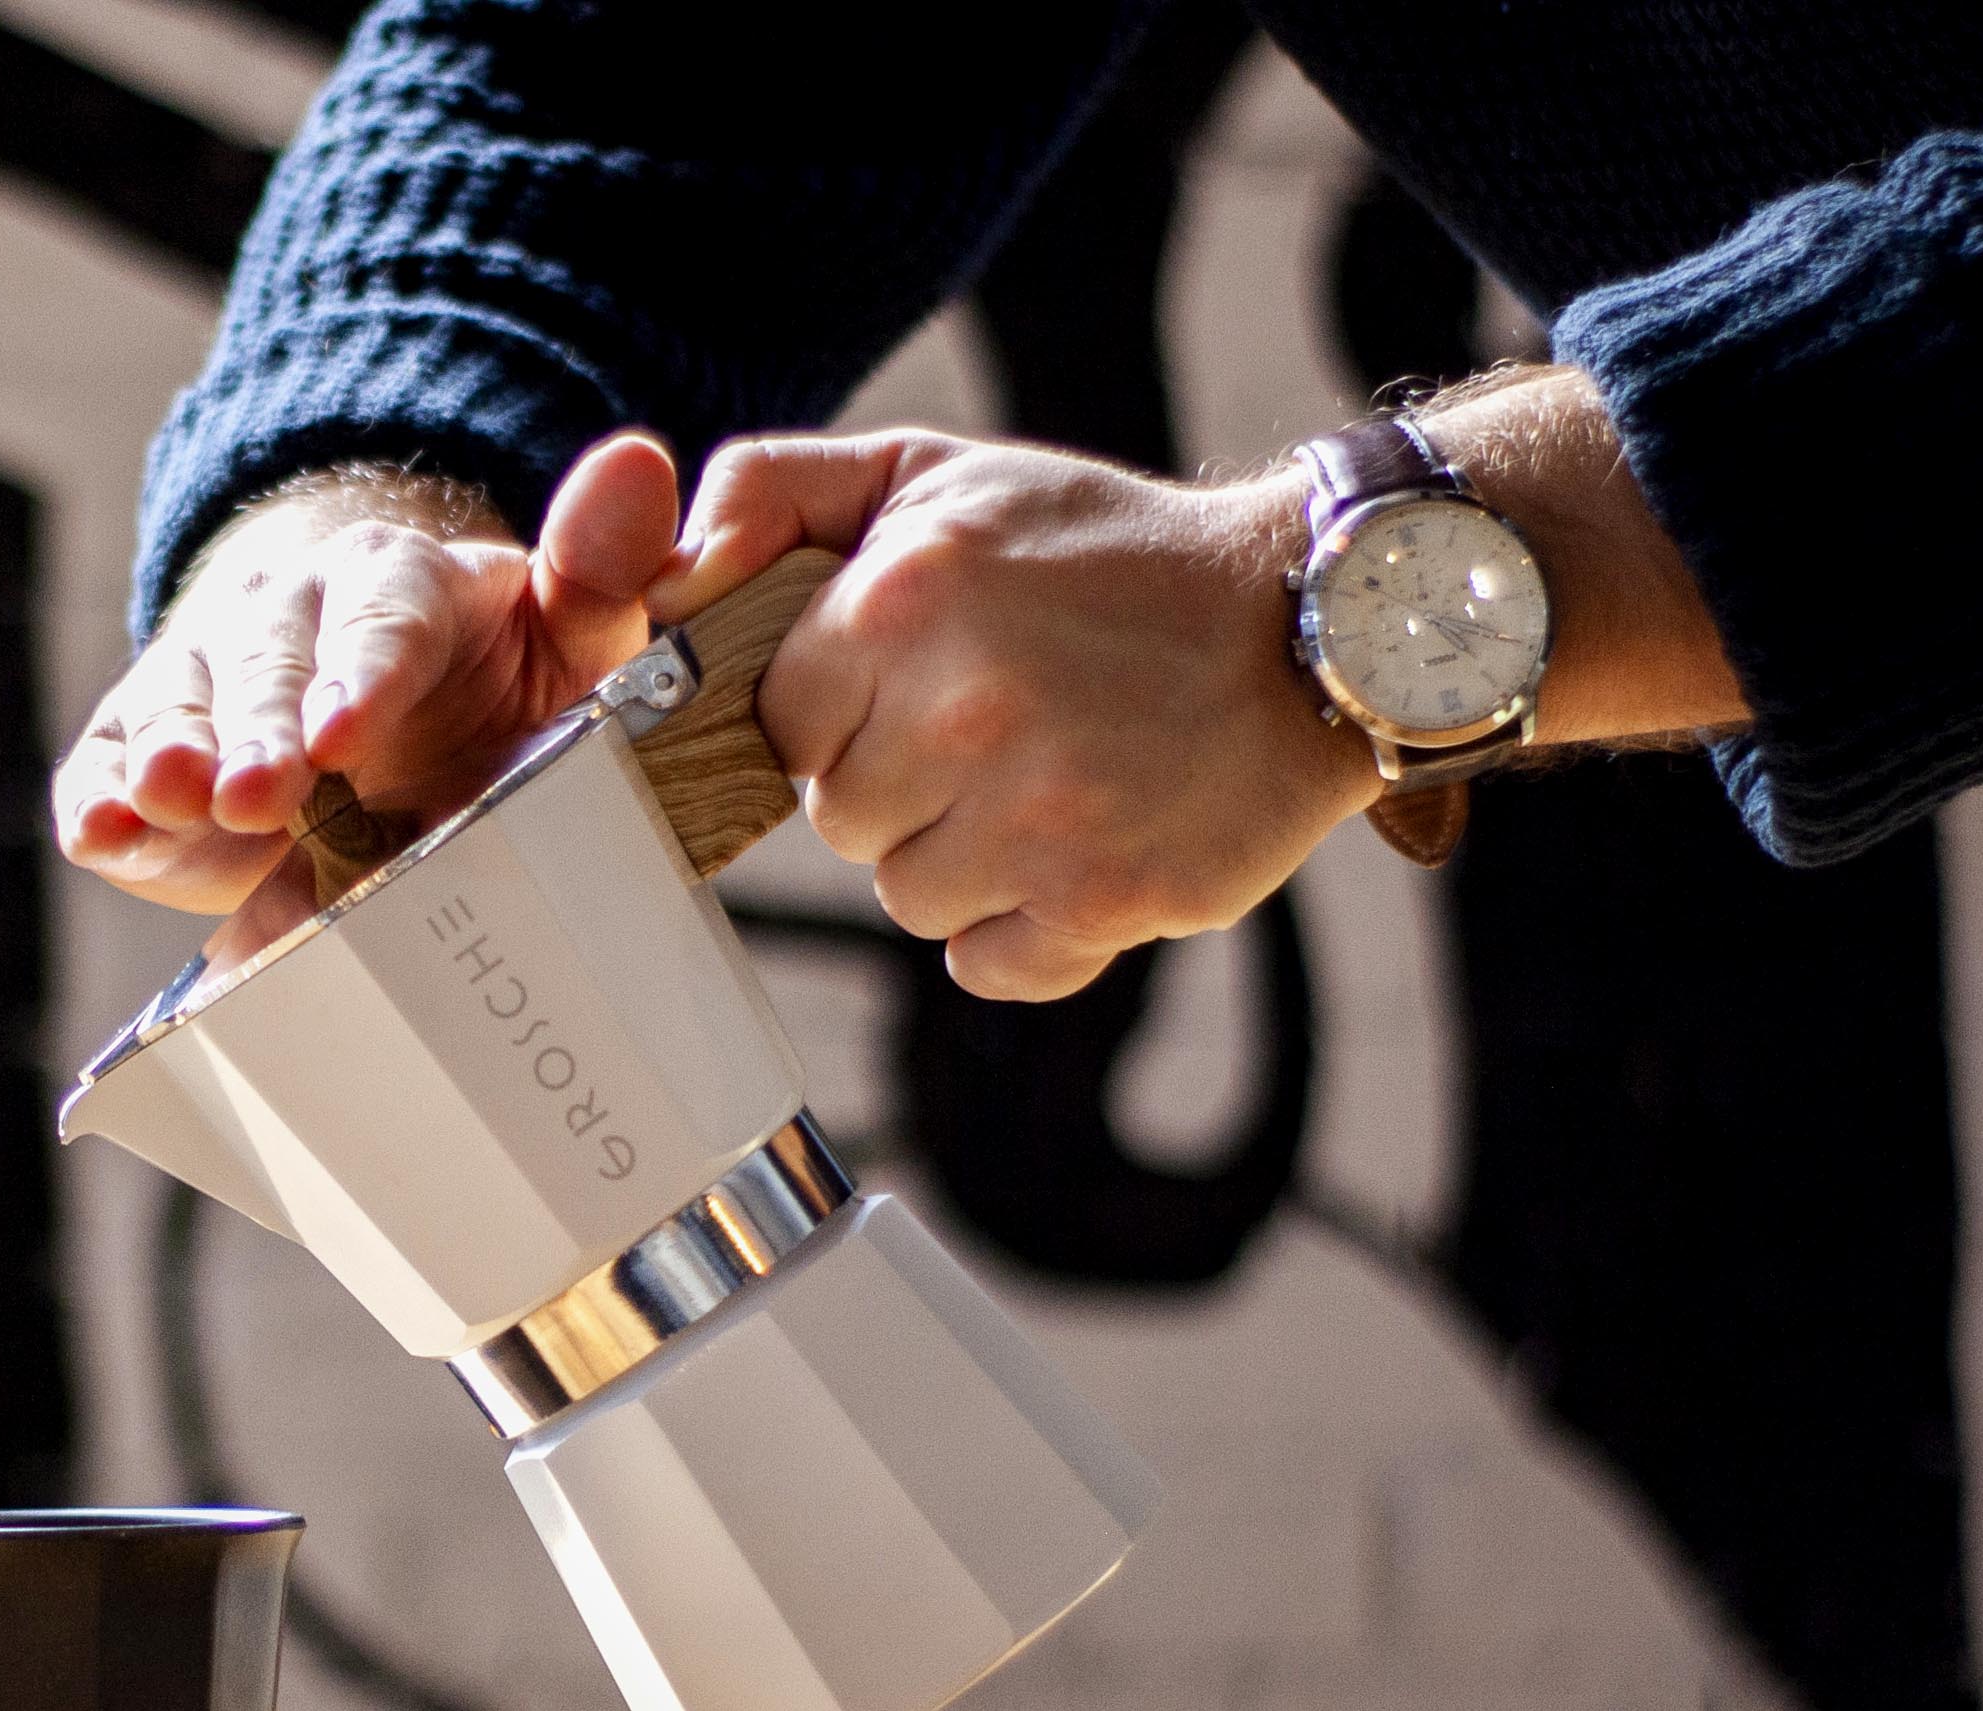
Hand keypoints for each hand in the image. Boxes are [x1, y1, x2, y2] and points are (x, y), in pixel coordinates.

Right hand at [56, 433, 683, 915]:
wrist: (387, 732)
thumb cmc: (490, 695)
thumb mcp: (571, 640)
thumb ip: (606, 570)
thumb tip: (640, 463)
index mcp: (396, 585)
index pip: (381, 618)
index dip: (361, 673)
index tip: (347, 730)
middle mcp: (285, 615)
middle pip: (263, 665)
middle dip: (256, 730)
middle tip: (258, 793)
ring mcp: (202, 679)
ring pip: (176, 708)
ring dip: (172, 756)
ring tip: (170, 799)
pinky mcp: (137, 749)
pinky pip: (108, 769)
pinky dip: (100, 802)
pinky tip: (97, 831)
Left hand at [653, 429, 1379, 999]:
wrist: (1309, 619)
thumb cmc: (1105, 552)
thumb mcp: (935, 475)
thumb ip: (778, 495)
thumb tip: (674, 571)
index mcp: (902, 602)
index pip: (781, 724)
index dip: (841, 712)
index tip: (915, 683)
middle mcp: (962, 712)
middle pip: (838, 821)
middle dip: (899, 783)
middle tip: (999, 722)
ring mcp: (1036, 818)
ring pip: (907, 897)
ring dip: (963, 856)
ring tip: (1050, 773)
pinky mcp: (1101, 901)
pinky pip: (987, 963)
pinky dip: (1026, 928)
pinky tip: (1080, 845)